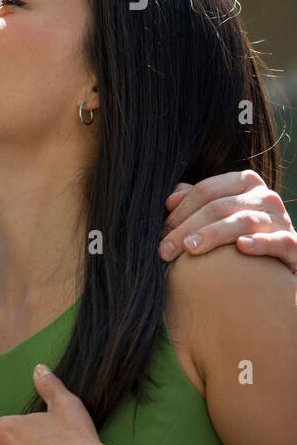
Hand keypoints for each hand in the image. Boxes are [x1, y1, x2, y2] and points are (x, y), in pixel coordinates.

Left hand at [160, 170, 296, 272]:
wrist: (275, 262)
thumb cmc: (236, 235)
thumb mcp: (216, 214)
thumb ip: (194, 202)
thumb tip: (170, 200)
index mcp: (244, 182)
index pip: (206, 190)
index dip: (180, 210)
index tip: (161, 232)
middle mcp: (265, 197)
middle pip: (218, 207)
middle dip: (187, 228)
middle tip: (165, 250)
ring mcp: (281, 219)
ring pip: (243, 221)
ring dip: (213, 234)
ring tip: (190, 249)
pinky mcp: (294, 244)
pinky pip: (278, 241)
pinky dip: (260, 242)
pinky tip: (241, 247)